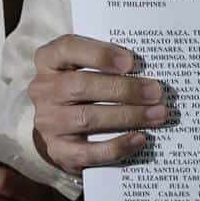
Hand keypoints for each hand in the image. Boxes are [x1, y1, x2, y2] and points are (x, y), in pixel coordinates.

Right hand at [29, 35, 169, 173]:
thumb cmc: (85, 88)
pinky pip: (88, 152)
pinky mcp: (58, 150)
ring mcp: (48, 122)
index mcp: (49, 61)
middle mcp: (44, 90)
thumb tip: (149, 68)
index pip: (67, 48)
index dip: (100, 54)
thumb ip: (110, 62)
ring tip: (156, 114)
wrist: (63, 129)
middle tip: (155, 92)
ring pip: (87, 118)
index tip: (131, 62)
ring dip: (127, 116)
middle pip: (81, 86)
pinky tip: (139, 139)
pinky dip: (117, 146)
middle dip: (124, 89)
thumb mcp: (89, 67)